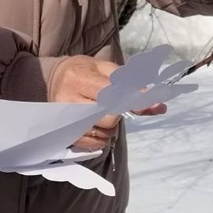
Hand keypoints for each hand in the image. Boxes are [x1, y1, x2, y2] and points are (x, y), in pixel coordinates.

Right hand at [48, 56, 166, 150]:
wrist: (53, 79)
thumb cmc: (83, 71)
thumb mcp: (105, 69)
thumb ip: (132, 84)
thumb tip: (159, 105)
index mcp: (79, 78)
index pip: (111, 95)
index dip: (133, 99)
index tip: (151, 101)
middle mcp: (69, 100)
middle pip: (108, 118)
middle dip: (119, 113)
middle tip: (115, 104)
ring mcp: (65, 120)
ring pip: (103, 133)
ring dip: (111, 126)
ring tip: (104, 113)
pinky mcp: (66, 134)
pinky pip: (94, 144)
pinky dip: (103, 137)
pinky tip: (99, 125)